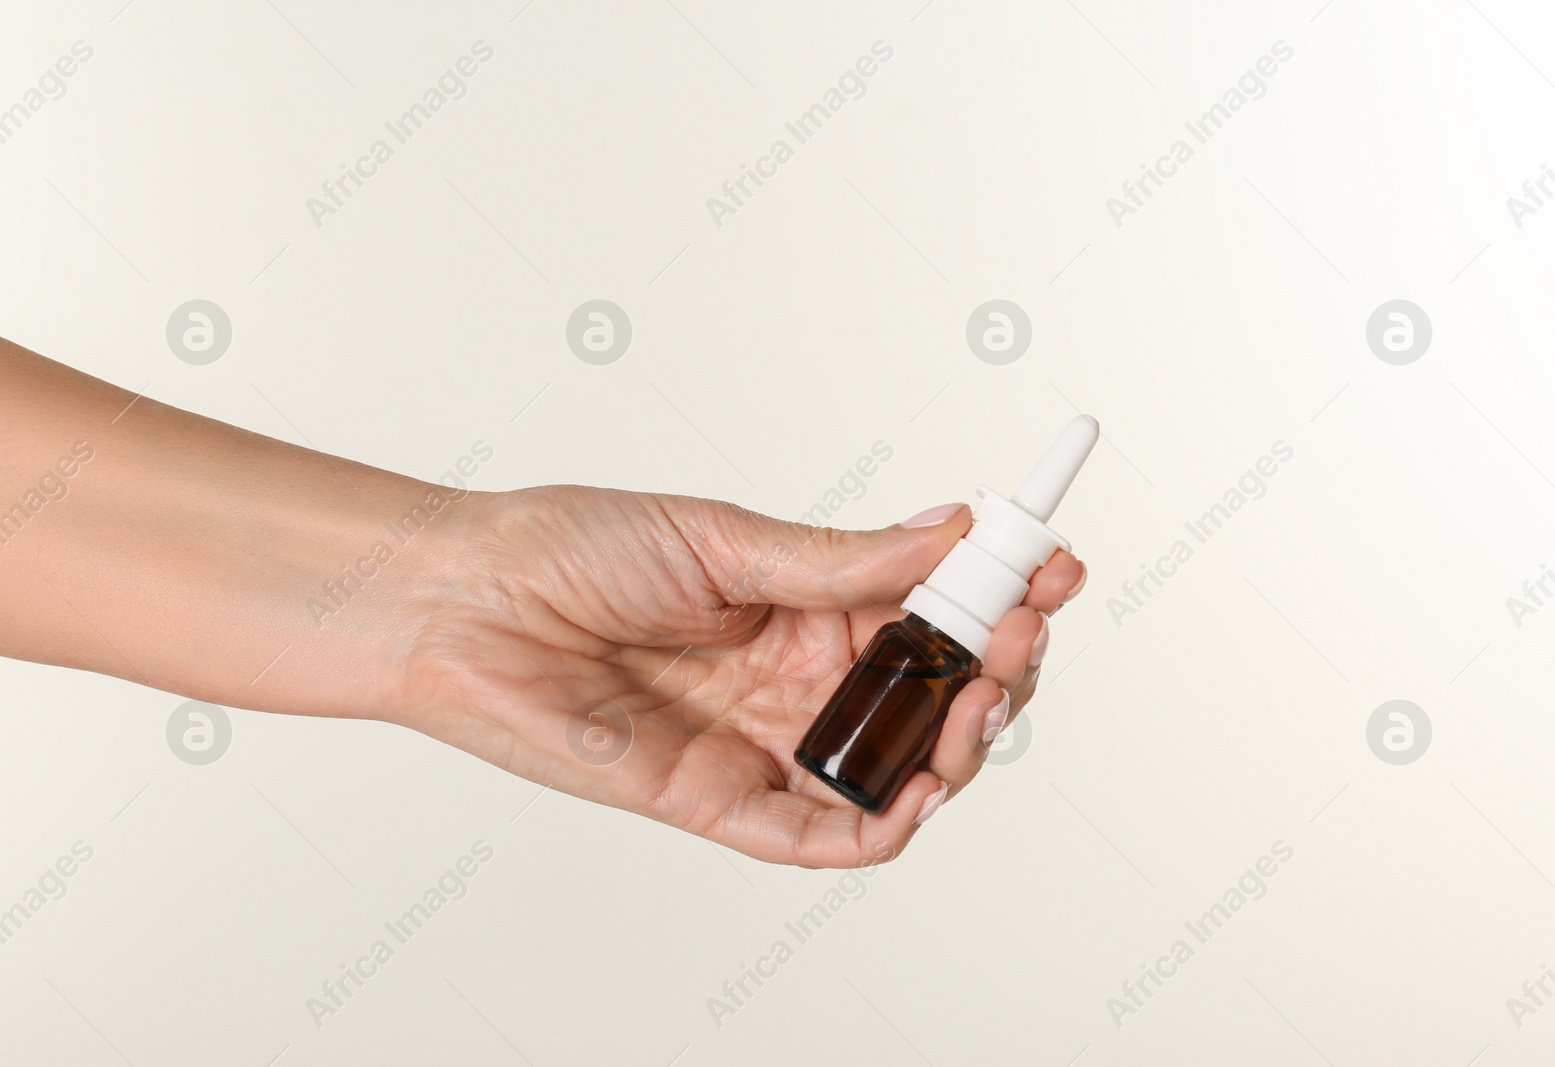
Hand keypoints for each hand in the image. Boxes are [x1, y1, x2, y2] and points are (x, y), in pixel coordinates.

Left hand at [398, 486, 1087, 867]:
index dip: (996, 592)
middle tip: (1016, 634)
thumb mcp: (723, 539)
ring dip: (957, 744)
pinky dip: (885, 824)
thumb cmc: (573, 550)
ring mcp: (767, 743)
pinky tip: (922, 789)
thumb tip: (951, 529)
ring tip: (974, 700)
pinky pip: (824, 834)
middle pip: (932, 694)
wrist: (466, 604)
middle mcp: (798, 679)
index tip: (1049, 563)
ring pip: (897, 767)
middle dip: (993, 667)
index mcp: (806, 605)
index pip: (930, 611)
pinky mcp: (724, 802)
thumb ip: (841, 558)